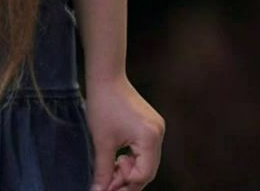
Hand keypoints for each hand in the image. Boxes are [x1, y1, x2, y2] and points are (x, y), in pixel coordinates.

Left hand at [86, 75, 164, 190]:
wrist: (107, 78)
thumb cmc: (104, 106)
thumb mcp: (102, 143)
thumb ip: (103, 171)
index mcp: (149, 137)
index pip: (144, 174)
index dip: (125, 184)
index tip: (107, 186)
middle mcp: (158, 133)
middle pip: (148, 170)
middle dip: (128, 180)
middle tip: (108, 183)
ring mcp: (156, 128)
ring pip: (147, 162)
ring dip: (130, 170)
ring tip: (111, 168)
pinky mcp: (151, 125)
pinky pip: (146, 151)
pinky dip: (133, 159)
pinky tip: (118, 158)